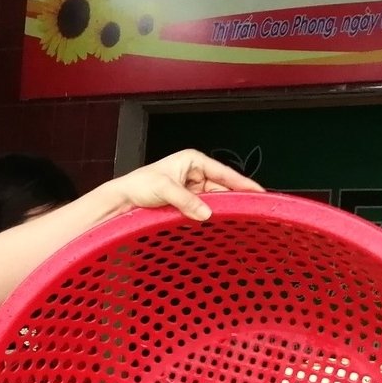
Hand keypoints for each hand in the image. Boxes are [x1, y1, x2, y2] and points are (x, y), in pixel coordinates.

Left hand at [117, 150, 262, 221]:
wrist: (123, 199)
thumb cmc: (140, 185)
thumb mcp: (165, 189)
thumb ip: (186, 201)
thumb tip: (207, 213)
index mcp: (193, 160)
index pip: (224, 172)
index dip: (242, 183)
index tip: (258, 192)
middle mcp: (195, 173)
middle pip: (222, 188)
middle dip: (232, 200)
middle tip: (249, 212)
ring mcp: (192, 189)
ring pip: (214, 200)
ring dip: (220, 210)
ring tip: (236, 219)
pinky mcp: (187, 203)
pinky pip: (203, 209)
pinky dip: (209, 216)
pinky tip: (217, 222)